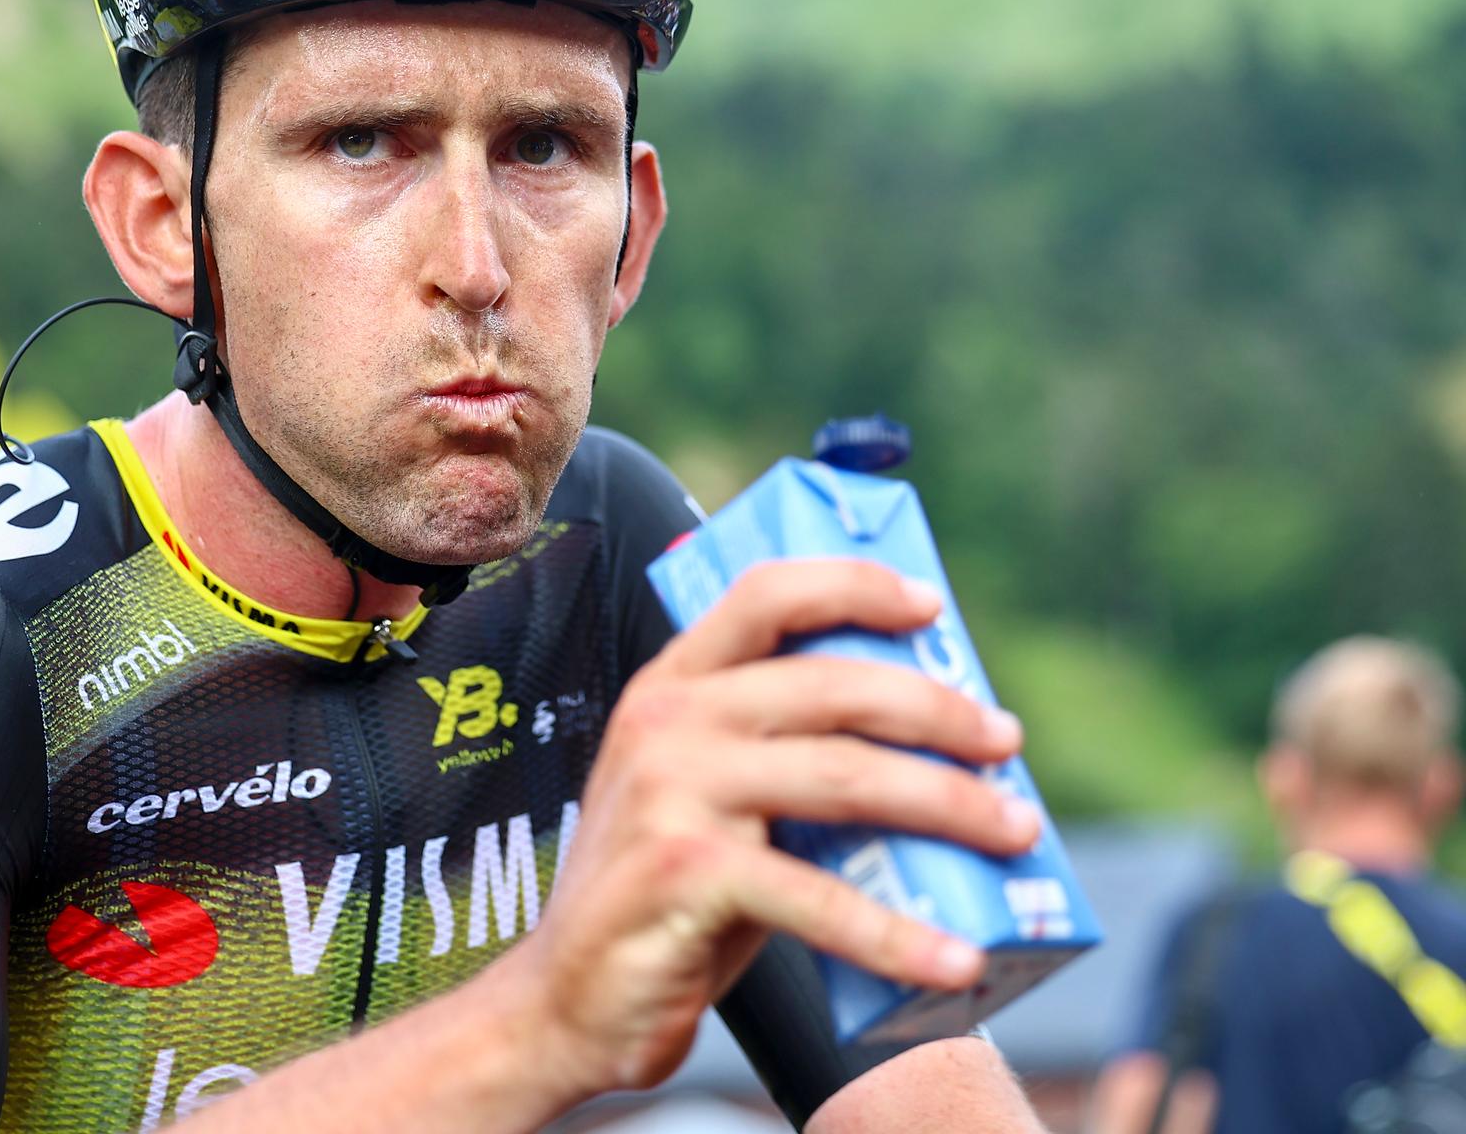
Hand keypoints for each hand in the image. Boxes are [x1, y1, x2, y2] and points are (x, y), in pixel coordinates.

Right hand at [512, 558, 1038, 1101]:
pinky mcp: (685, 871)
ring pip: (845, 776)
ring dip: (948, 805)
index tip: (930, 606)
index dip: (855, 587)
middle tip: (1005, 745)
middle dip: (939, 712)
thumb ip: (784, 757)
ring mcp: (672, 791)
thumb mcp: (708, 796)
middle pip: (833, 685)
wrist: (569, 995)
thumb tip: (930, 749)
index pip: (767, 595)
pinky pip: (818, 896)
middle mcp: (668, 720)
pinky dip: (899, 936)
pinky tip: (954, 959)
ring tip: (1013, 832)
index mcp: (673, 684)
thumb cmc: (665, 893)